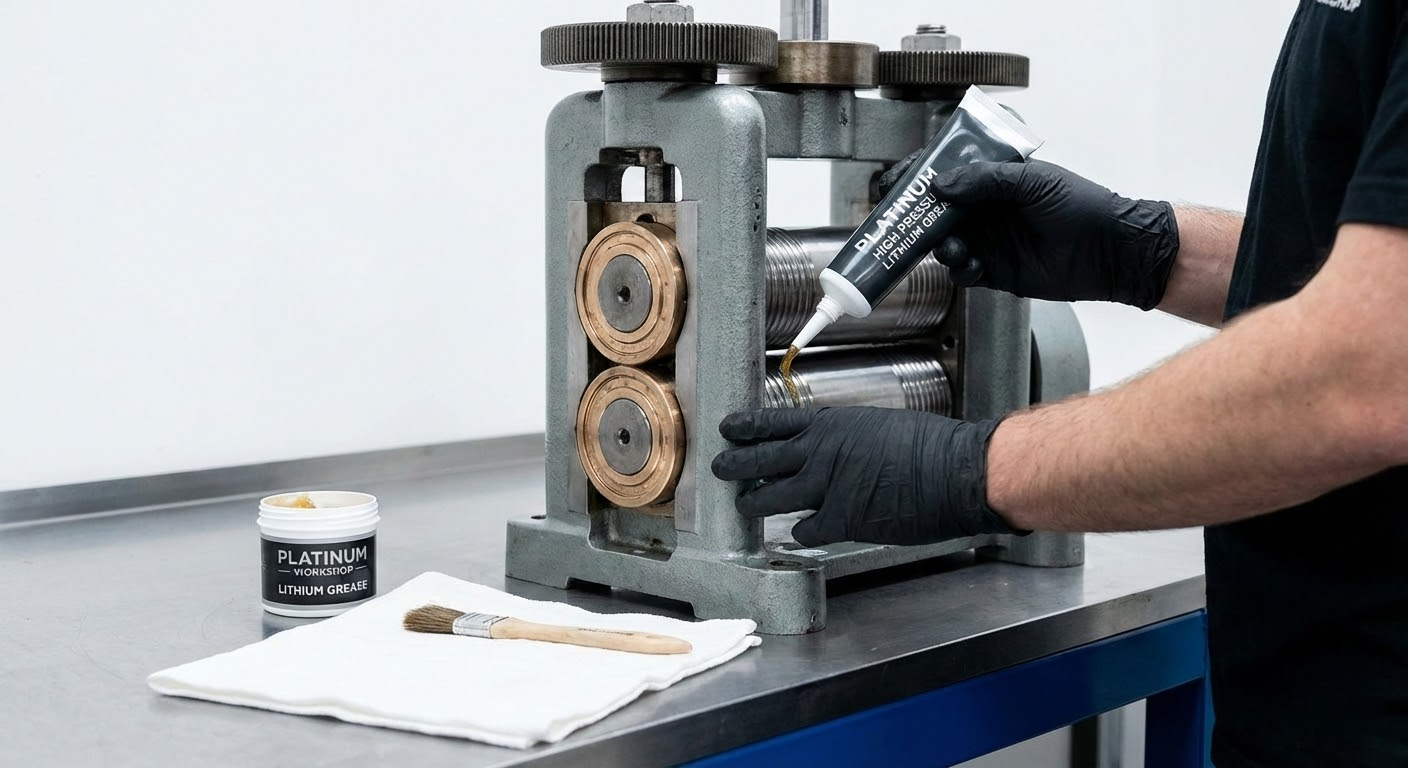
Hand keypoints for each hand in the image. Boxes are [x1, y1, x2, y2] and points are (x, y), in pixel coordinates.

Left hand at [709, 406, 1019, 546]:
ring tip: (744, 504)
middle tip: (719, 468)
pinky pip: (804, 529)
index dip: (748, 426)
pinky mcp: (839, 520)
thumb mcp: (879, 427)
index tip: (728, 428)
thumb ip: (847, 439)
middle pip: (762, 458)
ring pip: (771, 497)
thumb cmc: (932, 447)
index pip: (775, 421)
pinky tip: (799, 533)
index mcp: (833, 423)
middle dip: (735, 464)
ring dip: (754, 501)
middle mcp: (821, 451)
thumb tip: (831, 452)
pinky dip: (800, 532)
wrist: (957, 471)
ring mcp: (826, 486)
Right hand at [878, 156, 1179, 309]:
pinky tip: (973, 265)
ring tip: (954, 247)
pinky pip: (962, 272)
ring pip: (943, 243)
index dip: (918, 176)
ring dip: (940, 246)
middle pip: (936, 211)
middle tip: (902, 221)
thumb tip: (940, 183)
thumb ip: (984, 180)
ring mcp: (988, 240)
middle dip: (917, 217)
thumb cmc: (1083, 206)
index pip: (946, 171)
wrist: (1111, 251)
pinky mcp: (994, 271)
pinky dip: (961, 270)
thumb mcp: (1032, 182)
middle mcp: (986, 208)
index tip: (896, 182)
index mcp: (994, 178)